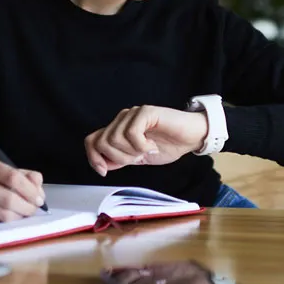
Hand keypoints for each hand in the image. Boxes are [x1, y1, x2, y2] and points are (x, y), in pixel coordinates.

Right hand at [0, 154, 44, 221]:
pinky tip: (9, 218)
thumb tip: (39, 186)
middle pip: (8, 198)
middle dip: (27, 207)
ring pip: (2, 214)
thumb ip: (22, 175)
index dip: (30, 190)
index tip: (39, 198)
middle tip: (34, 209)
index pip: (12, 177)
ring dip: (19, 217)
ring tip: (24, 214)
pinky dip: (6, 222)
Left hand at [84, 105, 207, 175]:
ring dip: (132, 152)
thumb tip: (102, 165)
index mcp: (118, 129)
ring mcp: (133, 114)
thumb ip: (120, 159)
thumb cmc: (168, 145)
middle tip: (138, 158)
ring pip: (115, 139)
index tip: (104, 171)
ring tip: (147, 151)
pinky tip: (153, 146)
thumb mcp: (138, 158)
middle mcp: (122, 119)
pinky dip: (142, 146)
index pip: (92, 140)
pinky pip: (132, 133)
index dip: (93, 158)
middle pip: (102, 142)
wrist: (191, 137)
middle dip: (119, 158)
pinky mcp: (145, 112)